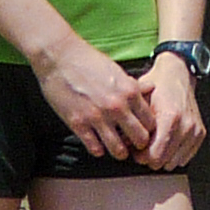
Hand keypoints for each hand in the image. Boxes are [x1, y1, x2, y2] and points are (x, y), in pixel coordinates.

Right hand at [31, 35, 154, 159]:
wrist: (58, 57)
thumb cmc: (88, 61)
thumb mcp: (116, 70)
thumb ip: (133, 85)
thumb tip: (151, 89)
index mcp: (129, 91)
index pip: (150, 121)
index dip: (147, 129)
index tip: (141, 130)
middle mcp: (117, 106)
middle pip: (140, 138)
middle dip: (137, 143)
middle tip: (131, 143)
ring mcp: (97, 117)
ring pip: (119, 149)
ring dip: (119, 151)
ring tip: (115, 147)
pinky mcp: (78, 124)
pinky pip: (95, 148)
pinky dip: (98, 150)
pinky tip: (97, 144)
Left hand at [139, 54, 206, 170]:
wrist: (178, 74)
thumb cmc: (158, 86)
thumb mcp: (141, 101)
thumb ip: (133, 124)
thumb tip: (125, 143)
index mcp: (170, 118)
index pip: (154, 156)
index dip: (140, 155)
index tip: (136, 148)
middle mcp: (186, 126)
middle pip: (163, 162)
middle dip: (151, 157)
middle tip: (144, 145)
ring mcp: (195, 131)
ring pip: (174, 163)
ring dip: (163, 156)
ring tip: (156, 141)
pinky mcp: (200, 133)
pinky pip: (184, 157)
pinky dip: (175, 153)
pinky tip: (168, 140)